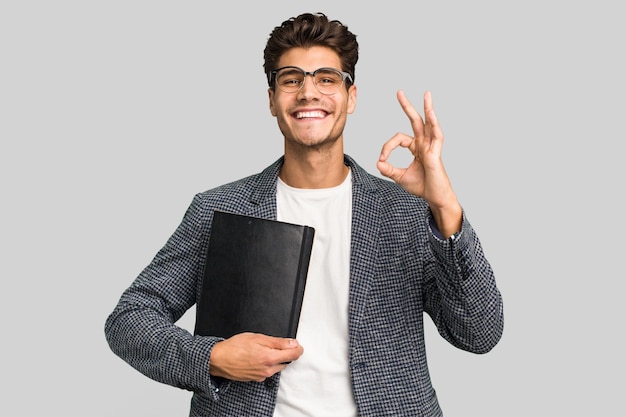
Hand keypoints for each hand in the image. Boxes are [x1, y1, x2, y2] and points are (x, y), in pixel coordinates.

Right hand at [209, 332, 303, 381]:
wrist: (218, 360)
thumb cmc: (234, 347)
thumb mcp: (257, 338)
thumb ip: (278, 342)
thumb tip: (293, 343)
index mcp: (270, 358)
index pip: (294, 355)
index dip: (298, 348)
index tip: (297, 344)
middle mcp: (268, 370)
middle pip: (286, 361)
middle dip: (285, 353)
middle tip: (275, 344)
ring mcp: (262, 376)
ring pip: (277, 367)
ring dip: (275, 359)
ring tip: (262, 350)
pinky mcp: (256, 379)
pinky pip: (267, 371)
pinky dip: (266, 364)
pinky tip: (256, 357)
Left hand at [377, 90, 461, 236]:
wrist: (435, 198)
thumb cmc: (422, 186)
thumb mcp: (400, 177)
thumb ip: (389, 169)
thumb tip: (378, 162)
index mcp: (417, 148)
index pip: (399, 139)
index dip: (387, 147)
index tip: (382, 159)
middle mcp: (424, 144)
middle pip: (416, 121)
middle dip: (407, 106)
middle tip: (399, 92)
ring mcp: (431, 147)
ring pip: (429, 124)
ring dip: (427, 109)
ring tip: (426, 94)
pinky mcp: (436, 154)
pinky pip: (437, 136)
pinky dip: (434, 124)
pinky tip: (431, 114)